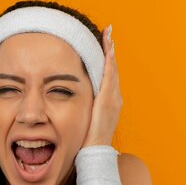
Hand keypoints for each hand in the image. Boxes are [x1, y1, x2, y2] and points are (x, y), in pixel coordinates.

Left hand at [81, 25, 122, 147]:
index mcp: (109, 101)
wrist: (94, 153)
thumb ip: (82, 108)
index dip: (107, 58)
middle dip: (110, 49)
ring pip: (112, 70)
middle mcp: (114, 98)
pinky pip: (109, 77)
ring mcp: (113, 99)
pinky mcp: (108, 101)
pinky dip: (109, 63)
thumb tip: (70, 99)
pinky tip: (107, 50)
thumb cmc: (87, 139)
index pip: (108, 75)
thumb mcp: (85, 119)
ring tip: (108, 35)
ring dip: (110, 51)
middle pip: (113, 68)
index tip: (105, 42)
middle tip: (108, 31)